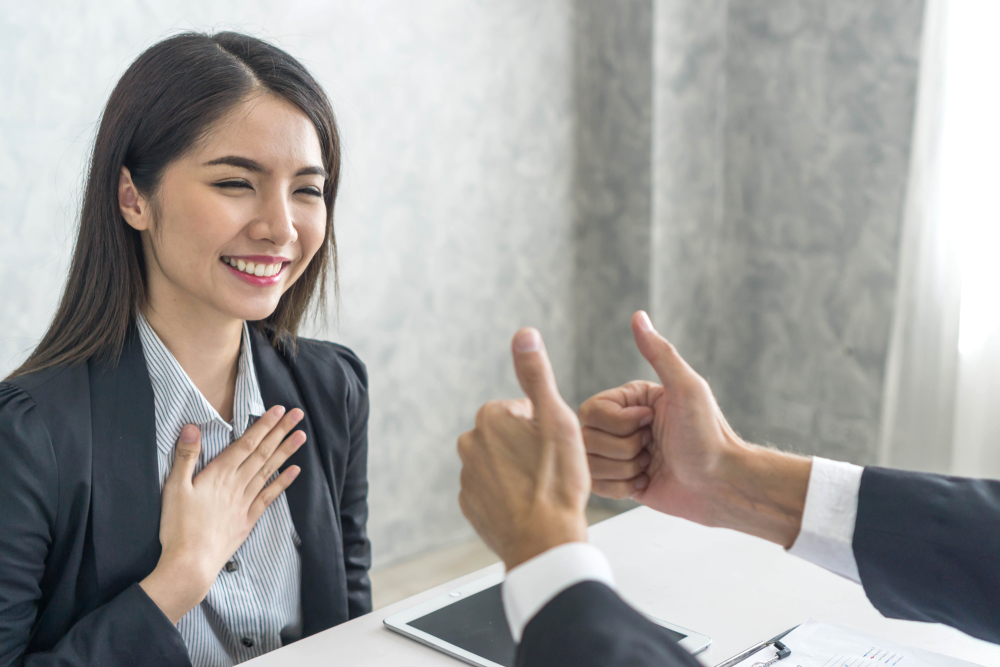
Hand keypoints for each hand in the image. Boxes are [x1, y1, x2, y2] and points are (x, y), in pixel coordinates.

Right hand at [140, 405, 304, 622]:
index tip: (278, 410)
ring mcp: (245, 503)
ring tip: (302, 436)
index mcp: (219, 474)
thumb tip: (191, 427)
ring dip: (286, 452)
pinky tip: (295, 471)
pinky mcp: (248, 520)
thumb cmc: (178, 527)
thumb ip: (185, 456)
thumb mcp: (173, 488)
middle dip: (281, 431)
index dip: (263, 425)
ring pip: (269, 471)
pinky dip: (283, 483)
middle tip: (298, 414)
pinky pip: (269, 497)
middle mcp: (237, 485)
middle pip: (262, 453)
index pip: (246, 443)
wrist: (191, 564)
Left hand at [457, 328, 589, 569]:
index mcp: (490, 418)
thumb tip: (524, 334)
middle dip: (528, 447)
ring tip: (542, 489)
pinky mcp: (469, 505)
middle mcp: (470, 444)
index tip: (555, 447)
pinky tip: (529, 506)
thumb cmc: (556, 481)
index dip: (544, 427)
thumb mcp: (556, 419)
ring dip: (519, 472)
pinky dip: (509, 496)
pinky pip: (493, 491)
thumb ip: (536, 374)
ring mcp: (468, 477)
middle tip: (551, 469)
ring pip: (501, 463)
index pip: (522, 410)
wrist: (545, 542)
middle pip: (509, 435)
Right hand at [580, 312, 810, 546]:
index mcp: (631, 400)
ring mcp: (620, 454)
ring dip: (624, 469)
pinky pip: (597, 486)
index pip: (591, 410)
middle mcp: (621, 425)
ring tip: (653, 465)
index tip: (650, 424)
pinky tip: (646, 482)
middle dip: (622, 449)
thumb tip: (639, 316)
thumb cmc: (709, 435)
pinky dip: (621, 487)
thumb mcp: (686, 389)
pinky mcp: (620, 482)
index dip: (619, 423)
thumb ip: (660, 353)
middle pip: (587, 437)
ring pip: (590, 463)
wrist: (722, 485)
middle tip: (654, 448)